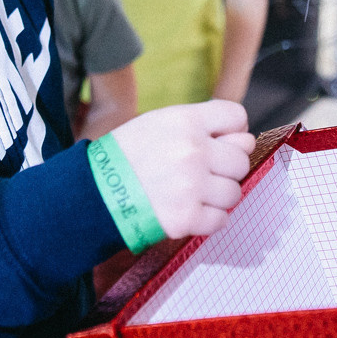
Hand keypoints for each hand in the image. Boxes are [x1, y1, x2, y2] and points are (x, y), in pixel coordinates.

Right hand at [106, 100, 253, 238]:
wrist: (94, 191)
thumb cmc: (127, 155)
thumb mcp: (159, 122)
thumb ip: (199, 124)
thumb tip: (242, 136)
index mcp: (187, 121)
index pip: (237, 117)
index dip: (234, 130)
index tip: (223, 141)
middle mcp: (193, 151)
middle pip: (241, 159)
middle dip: (227, 167)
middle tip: (206, 172)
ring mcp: (191, 187)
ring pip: (234, 192)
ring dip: (219, 195)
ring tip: (196, 193)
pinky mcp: (186, 218)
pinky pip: (221, 220)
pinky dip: (210, 218)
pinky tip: (192, 210)